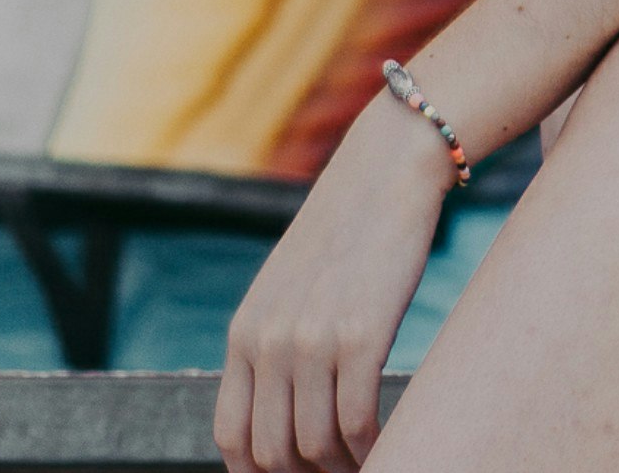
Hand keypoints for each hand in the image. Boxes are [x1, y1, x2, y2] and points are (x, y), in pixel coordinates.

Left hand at [215, 95, 453, 472]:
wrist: (385, 175)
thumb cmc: (348, 234)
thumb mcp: (290, 288)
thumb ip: (276, 342)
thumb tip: (285, 407)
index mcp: (244, 333)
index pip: (230, 438)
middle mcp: (267, 342)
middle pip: (271, 452)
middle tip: (341, 469)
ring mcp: (310, 341)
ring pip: (315, 445)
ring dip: (344, 466)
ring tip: (368, 459)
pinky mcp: (358, 336)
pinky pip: (357, 421)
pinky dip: (372, 445)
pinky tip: (388, 438)